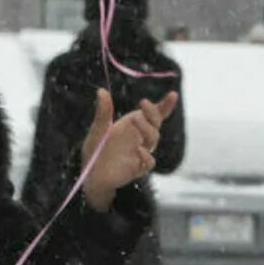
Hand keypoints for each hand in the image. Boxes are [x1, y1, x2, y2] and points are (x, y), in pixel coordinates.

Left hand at [82, 89, 178, 210]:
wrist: (91, 173)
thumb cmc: (97, 149)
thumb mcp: (98, 129)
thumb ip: (103, 112)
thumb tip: (101, 90)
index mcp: (134, 124)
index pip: (155, 114)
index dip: (166, 105)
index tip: (173, 95)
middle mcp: (140, 137)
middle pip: (155, 124)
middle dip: (152, 113)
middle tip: (142, 104)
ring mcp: (141, 152)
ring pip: (153, 140)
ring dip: (147, 129)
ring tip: (134, 119)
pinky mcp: (137, 168)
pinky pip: (149, 162)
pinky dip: (146, 156)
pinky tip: (139, 150)